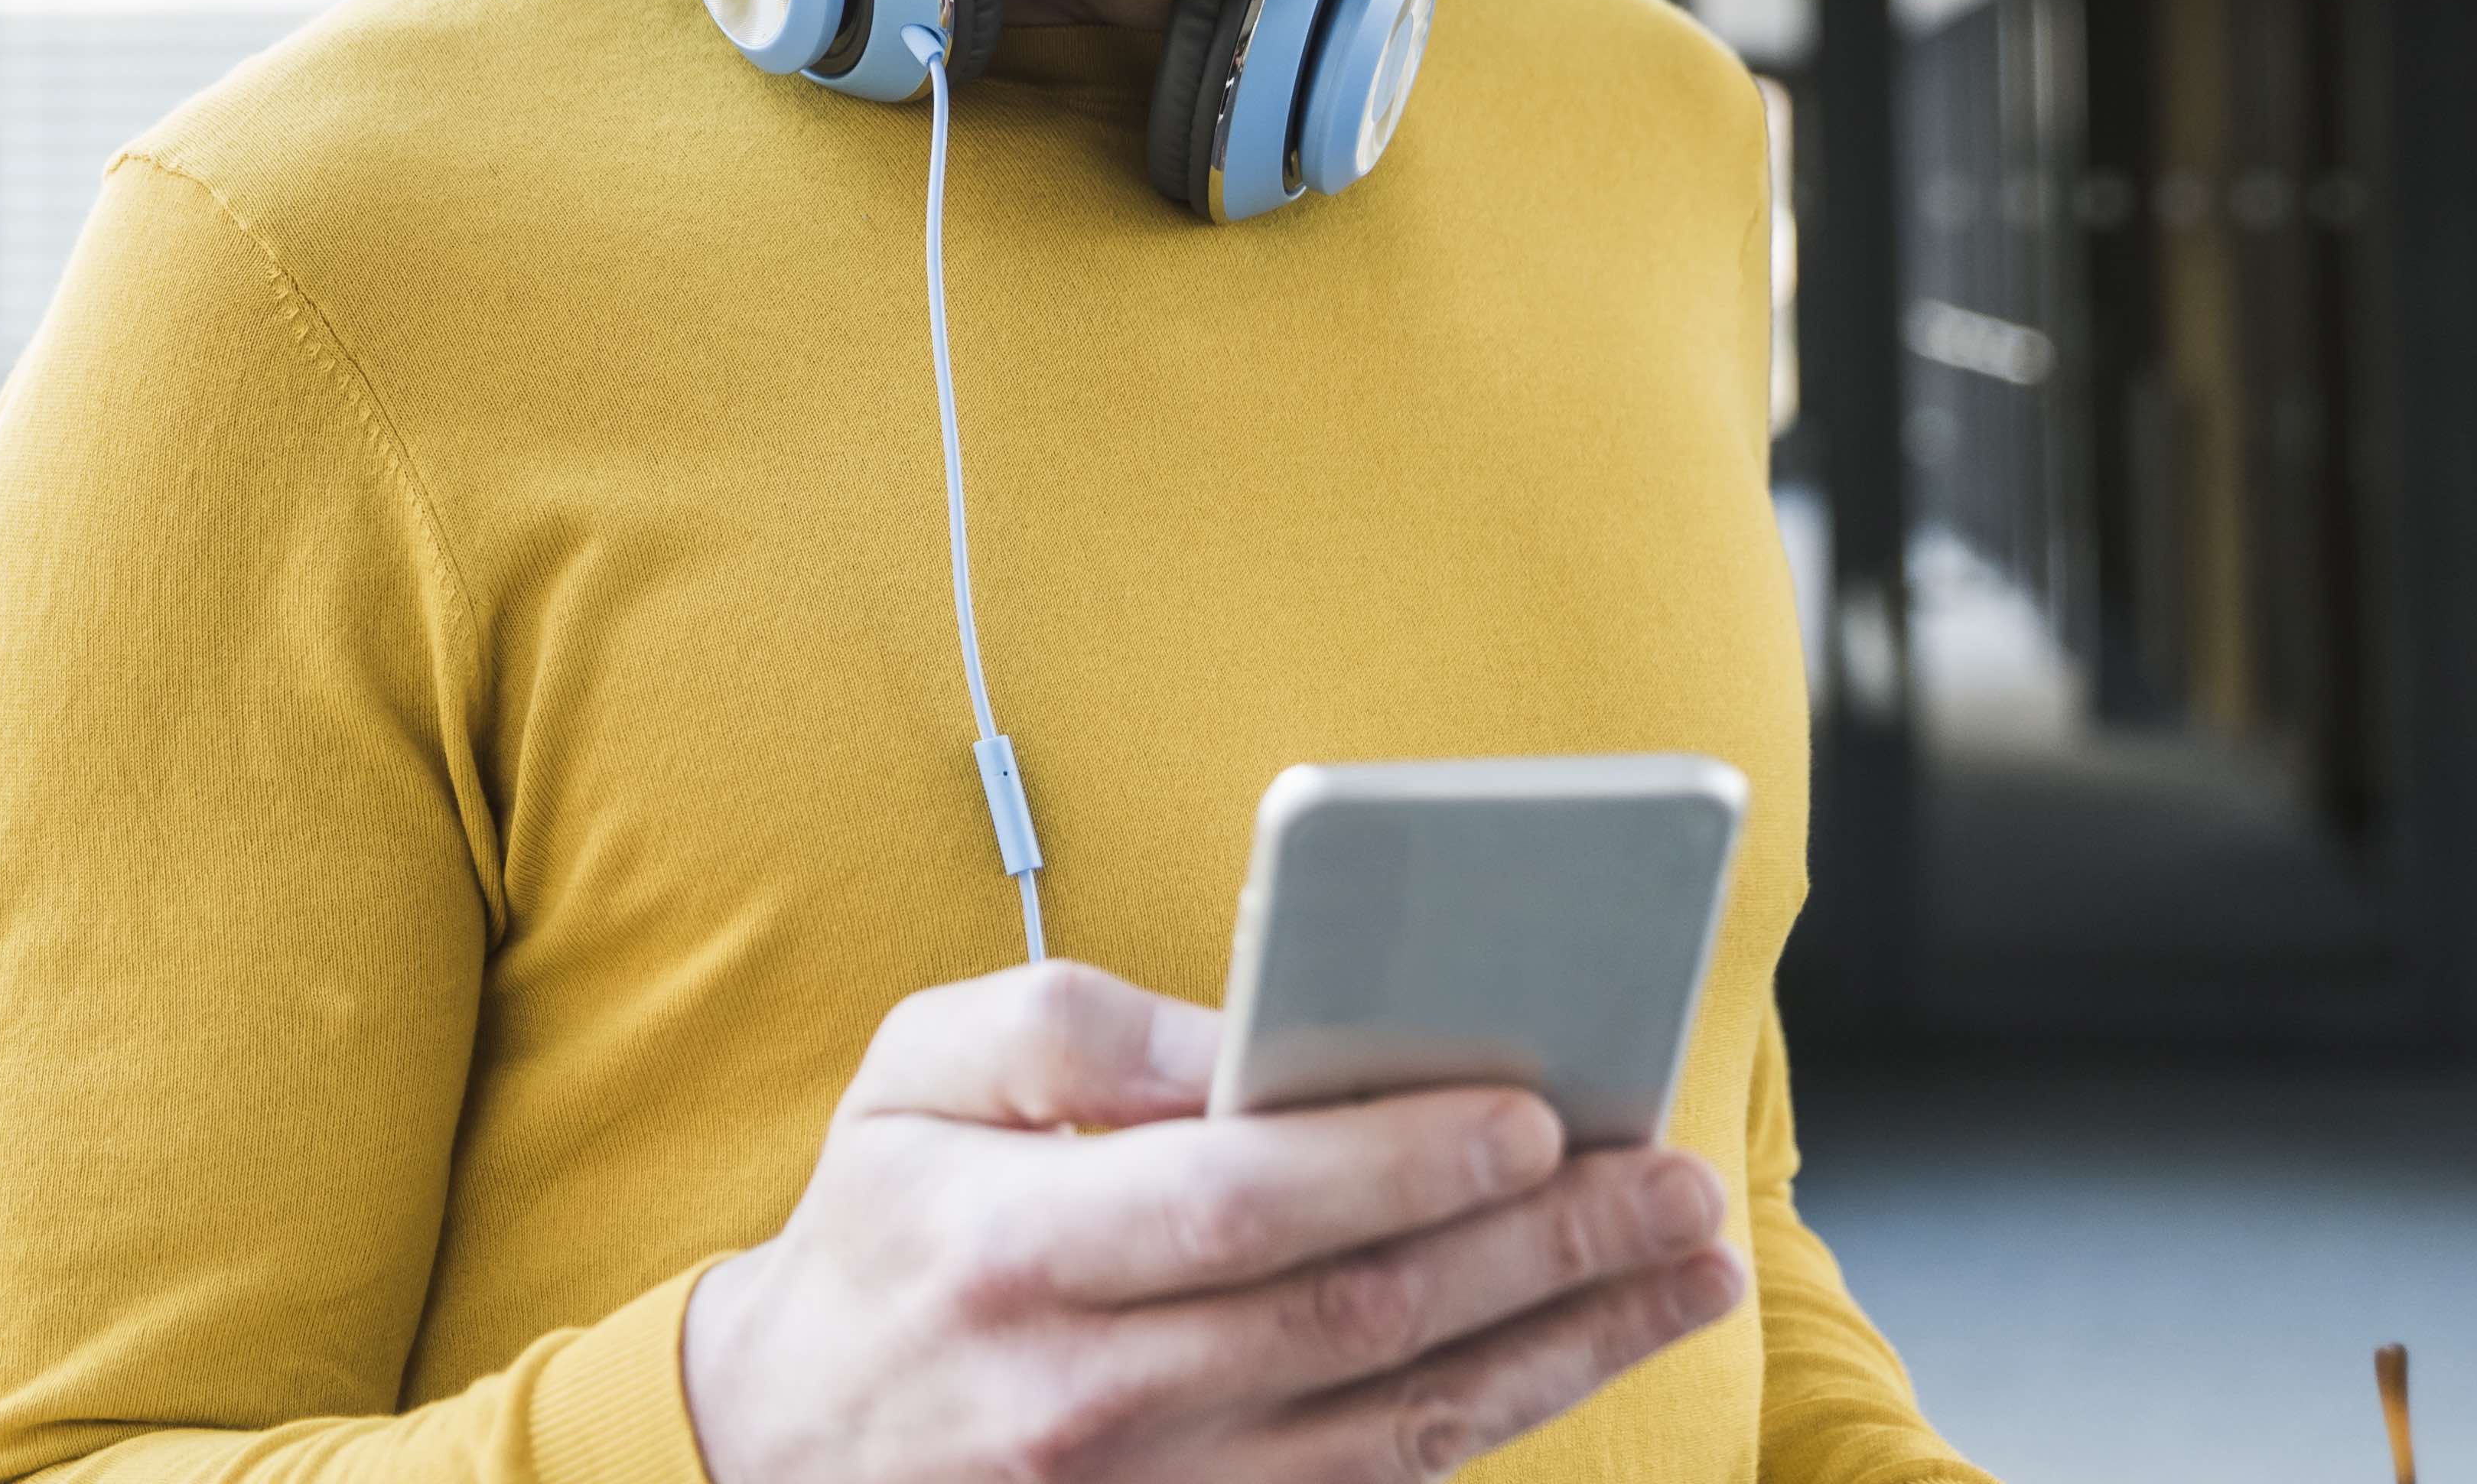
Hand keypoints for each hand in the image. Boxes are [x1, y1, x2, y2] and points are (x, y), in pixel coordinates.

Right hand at [677, 963, 1744, 1483]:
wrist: (790, 1448)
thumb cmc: (878, 1234)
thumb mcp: (911, 1076)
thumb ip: (1071, 1033)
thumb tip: (1251, 1036)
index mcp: (1010, 1249)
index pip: (1236, 1202)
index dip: (1392, 1160)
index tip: (1527, 1114)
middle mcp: (1089, 1392)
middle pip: (1354, 1316)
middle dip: (1537, 1245)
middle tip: (1669, 1179)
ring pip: (1401, 1421)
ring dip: (1565, 1342)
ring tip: (1686, 1267)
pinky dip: (1499, 1419)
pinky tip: (1585, 1350)